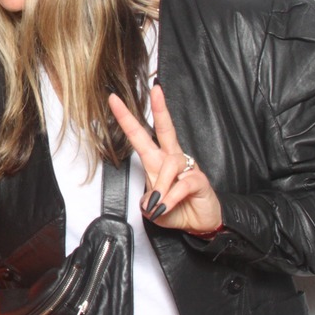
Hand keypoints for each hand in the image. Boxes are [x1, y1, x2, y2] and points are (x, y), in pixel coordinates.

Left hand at [108, 86, 222, 235]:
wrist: (199, 224)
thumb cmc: (176, 210)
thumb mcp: (153, 208)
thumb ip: (147, 201)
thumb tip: (148, 199)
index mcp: (156, 162)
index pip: (139, 136)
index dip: (126, 119)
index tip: (114, 101)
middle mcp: (172, 160)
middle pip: (165, 130)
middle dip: (160, 109)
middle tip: (155, 90)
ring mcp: (187, 168)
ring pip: (170, 165)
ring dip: (161, 186)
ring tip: (158, 204)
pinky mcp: (199, 180)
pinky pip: (183, 184)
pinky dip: (172, 197)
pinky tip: (167, 205)